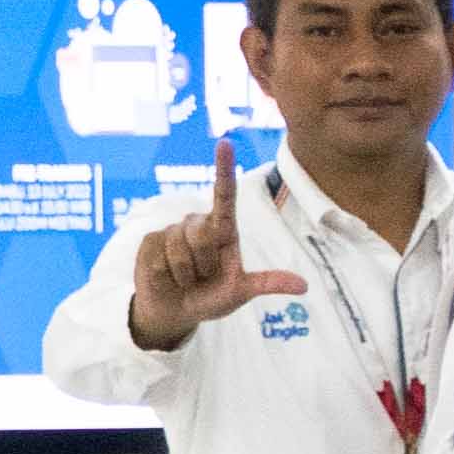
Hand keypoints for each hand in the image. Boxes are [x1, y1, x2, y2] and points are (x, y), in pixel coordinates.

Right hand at [120, 137, 299, 351]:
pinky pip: (158, 255)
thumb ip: (267, 284)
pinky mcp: (149, 240)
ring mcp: (171, 231)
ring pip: (179, 246)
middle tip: (203, 276)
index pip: (225, 194)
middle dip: (204, 262)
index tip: (225, 143)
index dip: (223, 169)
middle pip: (202, 233)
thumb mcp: (241, 292)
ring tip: (186, 278)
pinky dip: (166, 273)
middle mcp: (198, 224)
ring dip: (185, 271)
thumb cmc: (212, 297)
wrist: (176, 310)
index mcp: (224, 230)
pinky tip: (166, 277)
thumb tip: (304, 287)